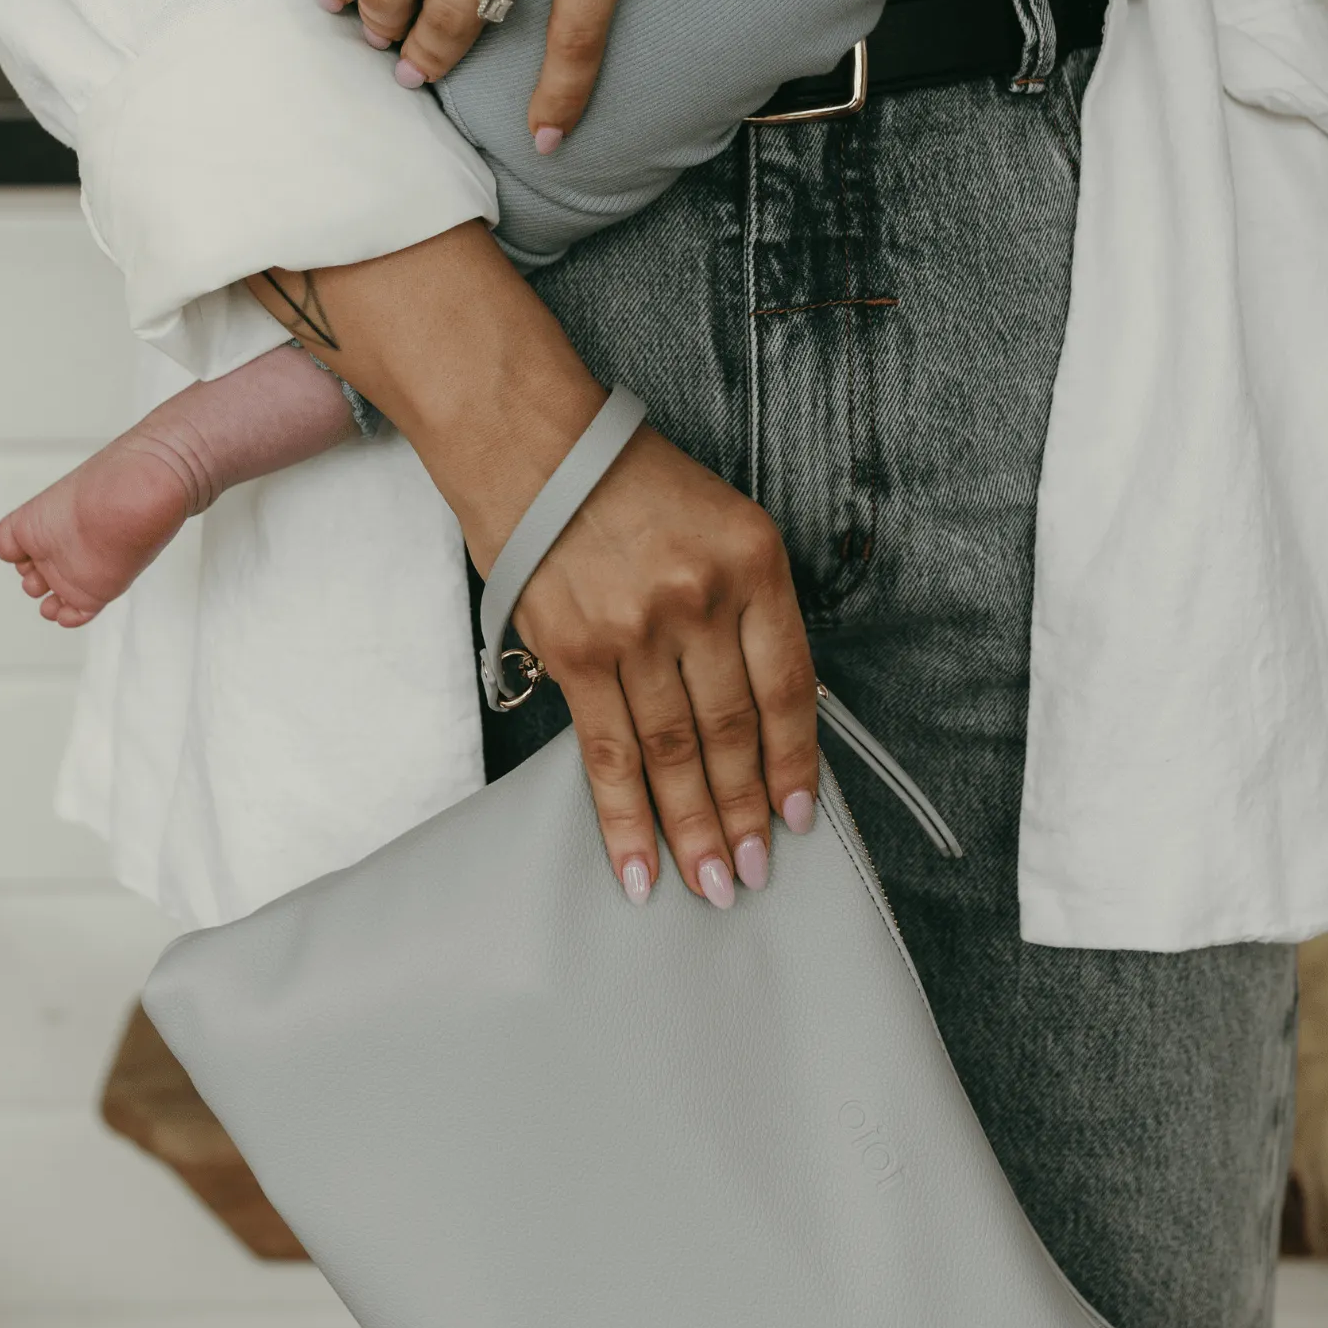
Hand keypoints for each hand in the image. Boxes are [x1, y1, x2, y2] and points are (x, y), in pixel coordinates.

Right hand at [511, 427, 819, 905]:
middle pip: (732, 731)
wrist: (528, 440)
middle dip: (746, 814)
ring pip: (674, 753)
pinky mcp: (574, 652)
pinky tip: (641, 868)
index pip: (787, 686)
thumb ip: (745, 610)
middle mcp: (699, 599)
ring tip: (714, 887)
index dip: (794, 762)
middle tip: (755, 875)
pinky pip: (607, 754)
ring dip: (695, 830)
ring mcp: (635, 629)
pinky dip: (625, 819)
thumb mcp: (719, 524)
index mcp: (753, 563)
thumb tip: (761, 715)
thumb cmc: (627, 481)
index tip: (800, 815)